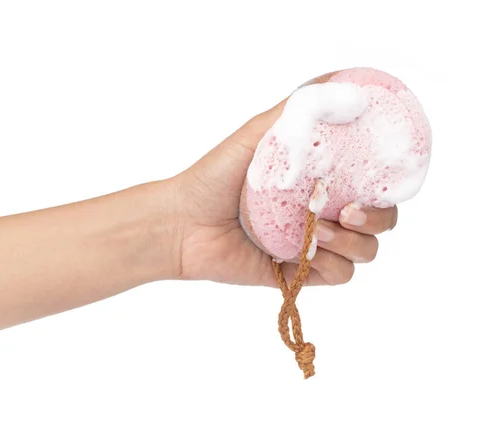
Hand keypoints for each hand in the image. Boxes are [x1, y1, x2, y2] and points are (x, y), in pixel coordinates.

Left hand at [171, 96, 397, 286]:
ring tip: (319, 232)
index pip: (371, 182)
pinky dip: (334, 265)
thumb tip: (344, 83)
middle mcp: (321, 211)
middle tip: (350, 211)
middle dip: (378, 217)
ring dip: (355, 243)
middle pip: (379, 219)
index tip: (379, 178)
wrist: (181, 224)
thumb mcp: (256, 135)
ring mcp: (313, 244)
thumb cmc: (213, 177)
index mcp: (318, 180)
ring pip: (366, 251)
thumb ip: (297, 111)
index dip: (386, 182)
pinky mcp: (300, 271)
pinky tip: (309, 252)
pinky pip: (340, 276)